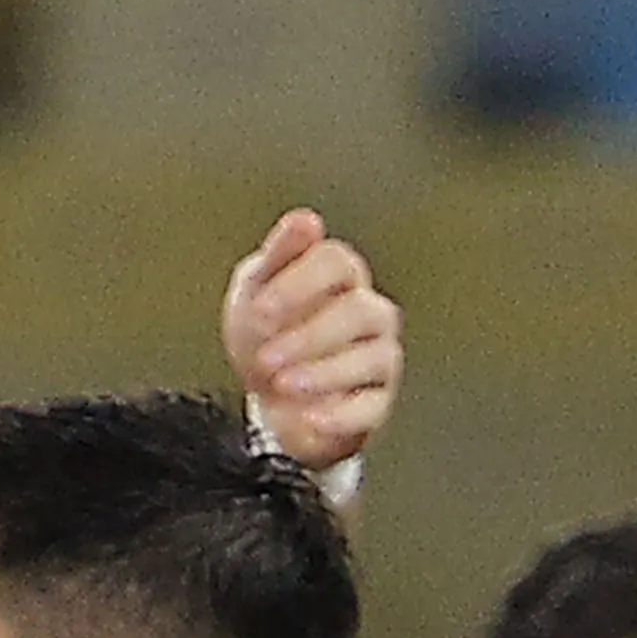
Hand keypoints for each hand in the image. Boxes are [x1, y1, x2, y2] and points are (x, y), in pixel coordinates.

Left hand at [223, 210, 400, 477]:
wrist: (267, 394)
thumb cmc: (267, 332)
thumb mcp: (257, 289)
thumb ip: (279, 254)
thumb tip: (304, 220)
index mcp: (340, 276)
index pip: (336, 263)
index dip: (299, 284)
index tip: (260, 310)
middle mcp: (369, 312)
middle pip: (357, 312)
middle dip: (309, 335)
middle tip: (265, 356)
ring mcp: (378, 357)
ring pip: (373, 358)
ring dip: (324, 373)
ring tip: (283, 385)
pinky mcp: (376, 402)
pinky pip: (371, 407)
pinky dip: (341, 414)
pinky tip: (310, 417)